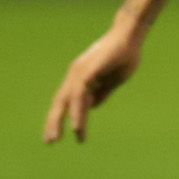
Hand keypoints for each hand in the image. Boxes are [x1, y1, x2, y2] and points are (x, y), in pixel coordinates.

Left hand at [44, 25, 141, 142]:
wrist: (129, 36)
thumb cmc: (124, 56)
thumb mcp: (113, 80)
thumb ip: (102, 93)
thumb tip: (92, 107)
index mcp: (81, 77)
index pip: (66, 101)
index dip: (61, 117)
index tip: (57, 135)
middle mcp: (75, 75)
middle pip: (59, 102)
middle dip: (53, 122)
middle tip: (49, 142)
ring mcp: (79, 73)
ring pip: (67, 102)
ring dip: (62, 121)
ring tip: (58, 139)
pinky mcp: (86, 73)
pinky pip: (78, 97)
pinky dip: (76, 113)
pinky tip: (76, 126)